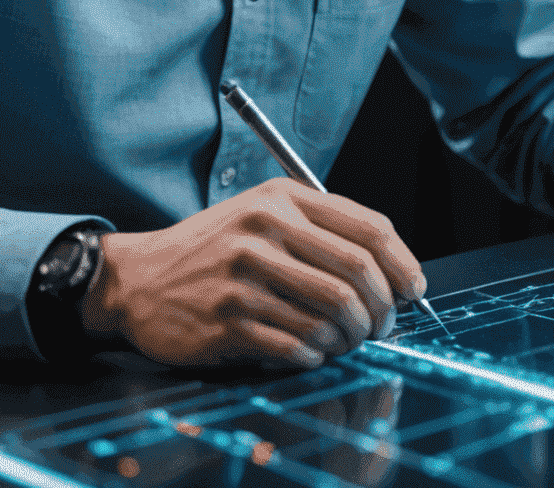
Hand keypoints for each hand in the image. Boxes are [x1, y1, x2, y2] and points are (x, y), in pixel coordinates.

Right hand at [80, 179, 425, 368]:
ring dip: (351, 337)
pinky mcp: (229, 318)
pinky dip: (315, 354)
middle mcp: (266, 229)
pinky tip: (310, 351)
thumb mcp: (262, 214)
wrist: (139, 278)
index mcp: (283, 198)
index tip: (413, 289)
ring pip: (332, 313)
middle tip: (383, 327)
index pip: (368, 227)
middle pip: (357, 273)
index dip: (403, 263)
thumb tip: (387, 270)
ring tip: (346, 342)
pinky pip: (297, 344)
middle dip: (382, 308)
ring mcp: (246, 274)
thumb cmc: (213, 249)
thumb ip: (318, 231)